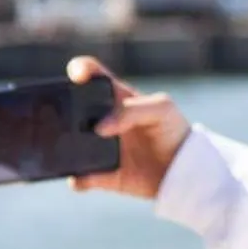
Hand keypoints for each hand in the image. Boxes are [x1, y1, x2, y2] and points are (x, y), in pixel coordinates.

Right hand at [66, 56, 191, 199]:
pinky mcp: (101, 173)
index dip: (81, 70)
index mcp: (115, 97)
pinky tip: (82, 178)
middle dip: (63, 109)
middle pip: (72, 109)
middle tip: (66, 117)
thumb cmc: (173, 130)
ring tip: (69, 150)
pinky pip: (80, 177)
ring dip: (65, 146)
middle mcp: (101, 120)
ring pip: (69, 144)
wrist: (183, 169)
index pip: (92, 75)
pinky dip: (77, 179)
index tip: (76, 75)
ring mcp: (98, 146)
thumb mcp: (161, 109)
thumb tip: (100, 128)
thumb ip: (132, 110)